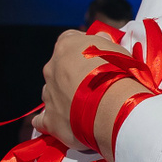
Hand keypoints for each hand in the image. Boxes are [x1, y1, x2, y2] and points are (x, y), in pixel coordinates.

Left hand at [36, 30, 146, 152]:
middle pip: (58, 69)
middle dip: (71, 75)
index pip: (68, 40)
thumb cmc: (119, 74)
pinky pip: (42, 121)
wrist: (115, 106)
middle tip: (93, 85)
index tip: (94, 57)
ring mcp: (49, 94)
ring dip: (63, 98)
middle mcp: (52, 68)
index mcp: (66, 47)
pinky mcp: (50, 120)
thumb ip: (103, 42)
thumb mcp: (116, 48)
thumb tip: (100, 38)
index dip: (81, 49)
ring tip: (84, 107)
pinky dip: (50, 122)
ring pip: (51, 93)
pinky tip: (61, 124)